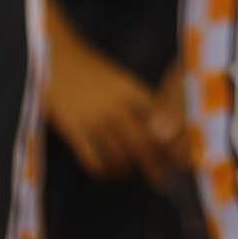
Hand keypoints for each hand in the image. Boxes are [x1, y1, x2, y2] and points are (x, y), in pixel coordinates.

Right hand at [41, 29, 181, 178]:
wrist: (57, 58)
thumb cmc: (93, 71)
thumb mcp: (122, 81)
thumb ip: (140, 104)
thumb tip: (165, 130)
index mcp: (132, 91)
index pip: (161, 122)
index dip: (172, 143)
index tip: (180, 160)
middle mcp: (116, 105)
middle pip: (143, 144)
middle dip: (155, 166)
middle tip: (161, 180)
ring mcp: (93, 118)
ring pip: (118, 156)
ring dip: (127, 169)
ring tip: (129, 172)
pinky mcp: (72, 129)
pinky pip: (92, 159)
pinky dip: (103, 170)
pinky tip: (106, 171)